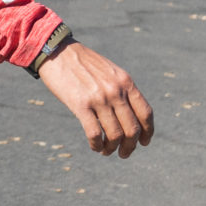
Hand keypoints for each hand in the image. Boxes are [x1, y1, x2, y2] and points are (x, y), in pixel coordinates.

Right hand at [36, 42, 154, 158]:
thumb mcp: (109, 72)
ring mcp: (99, 98)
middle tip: (124, 153)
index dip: (148, 132)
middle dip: (130, 146)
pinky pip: (95, 134)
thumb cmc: (82, 63)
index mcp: (125, 82)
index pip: (146, 113)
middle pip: (132, 128)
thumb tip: (129, 114)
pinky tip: (95, 147)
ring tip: (106, 151)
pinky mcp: (80, 105)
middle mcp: (115, 91)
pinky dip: (97, 145)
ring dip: (112, 149)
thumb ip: (121, 89)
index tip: (144, 142)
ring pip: (115, 135)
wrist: (57, 51)